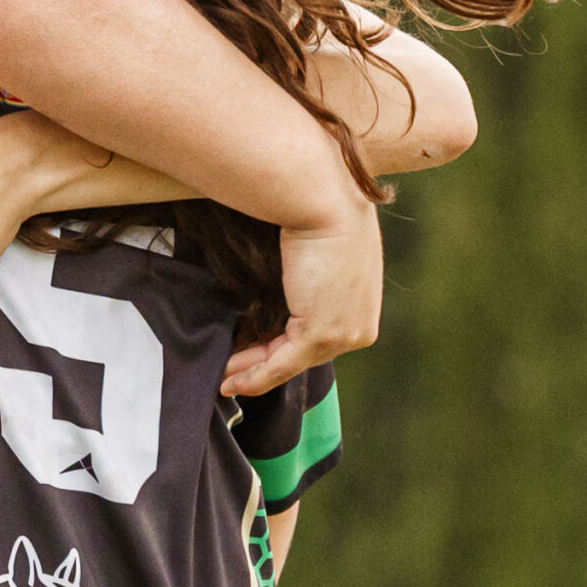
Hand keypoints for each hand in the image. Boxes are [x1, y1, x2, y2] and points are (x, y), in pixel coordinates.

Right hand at [221, 202, 381, 395]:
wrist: (325, 204)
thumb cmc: (320, 213)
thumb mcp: (321, 251)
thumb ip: (308, 278)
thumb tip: (284, 289)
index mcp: (361, 308)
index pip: (315, 339)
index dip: (279, 350)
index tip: (250, 355)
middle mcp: (358, 327)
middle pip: (302, 356)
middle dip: (261, 366)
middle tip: (231, 375)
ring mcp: (343, 334)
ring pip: (290, 363)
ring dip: (253, 375)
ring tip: (225, 380)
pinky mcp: (321, 335)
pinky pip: (282, 364)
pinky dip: (255, 377)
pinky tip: (232, 382)